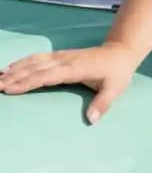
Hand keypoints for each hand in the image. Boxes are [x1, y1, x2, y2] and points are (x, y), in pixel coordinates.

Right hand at [0, 41, 137, 123]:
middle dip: (13, 77)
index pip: (46, 76)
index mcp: (75, 69)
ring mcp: (60, 57)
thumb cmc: (118, 72)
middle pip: (34, 69)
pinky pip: (37, 58)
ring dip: (14, 69)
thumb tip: (92, 120)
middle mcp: (64, 61)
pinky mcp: (59, 56)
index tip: (10, 88)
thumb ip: (102, 104)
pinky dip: (22, 62)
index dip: (28, 82)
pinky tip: (10, 67)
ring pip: (33, 62)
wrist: (120, 52)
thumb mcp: (115, 89)